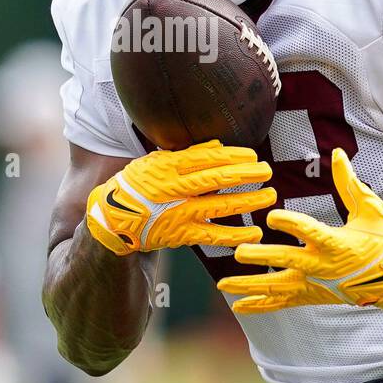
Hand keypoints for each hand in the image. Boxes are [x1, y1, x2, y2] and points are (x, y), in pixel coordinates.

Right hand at [85, 140, 275, 255]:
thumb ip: (186, 154)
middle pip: (216, 178)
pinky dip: (235, 235)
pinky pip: (213, 236)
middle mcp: (175, 188)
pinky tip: (254, 233)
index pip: (206, 158)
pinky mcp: (182, 234)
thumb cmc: (136, 185)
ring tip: (270, 195)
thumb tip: (217, 146)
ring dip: (247, 201)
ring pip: (219, 206)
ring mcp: (180, 212)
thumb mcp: (154, 161)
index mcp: (168, 166)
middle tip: (266, 170)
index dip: (232, 156)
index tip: (252, 155)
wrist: (112, 218)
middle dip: (245, 174)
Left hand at [216, 149, 382, 313]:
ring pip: (278, 286)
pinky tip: (238, 305)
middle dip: (262, 257)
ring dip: (250, 286)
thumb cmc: (382, 240)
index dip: (291, 223)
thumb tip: (339, 153)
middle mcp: (322, 266)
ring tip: (224, 284)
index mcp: (336, 243)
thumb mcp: (371, 209)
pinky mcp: (311, 295)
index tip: (272, 216)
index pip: (310, 231)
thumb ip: (350, 183)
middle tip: (239, 253)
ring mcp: (315, 284)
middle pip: (287, 261)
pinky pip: (282, 303)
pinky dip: (260, 305)